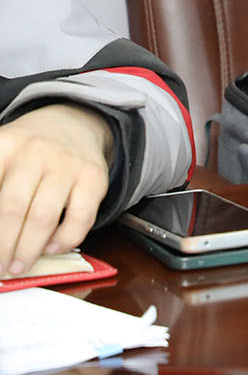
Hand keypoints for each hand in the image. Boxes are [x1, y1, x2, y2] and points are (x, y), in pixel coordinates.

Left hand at [0, 104, 113, 274]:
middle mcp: (35, 151)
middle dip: (3, 246)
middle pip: (11, 209)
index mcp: (4, 146)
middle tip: (0, 267)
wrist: (73, 124)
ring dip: (28, 250)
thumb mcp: (1, 156)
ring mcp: (67, 164)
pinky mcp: (94, 177)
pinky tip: (52, 248)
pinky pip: (81, 218)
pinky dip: (64, 240)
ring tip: (19, 266)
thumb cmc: (28, 152)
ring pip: (43, 217)